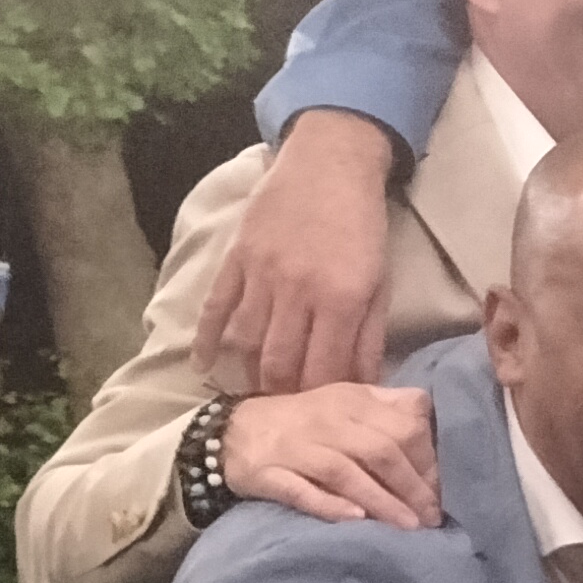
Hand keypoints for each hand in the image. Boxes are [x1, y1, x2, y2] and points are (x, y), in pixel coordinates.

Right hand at [202, 111, 398, 394]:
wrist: (329, 164)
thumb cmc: (362, 227)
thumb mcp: (380, 284)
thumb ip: (369, 337)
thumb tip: (365, 386)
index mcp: (341, 300)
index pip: (324, 371)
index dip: (319, 402)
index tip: (318, 419)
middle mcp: (298, 292)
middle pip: (280, 364)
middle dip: (281, 398)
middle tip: (283, 417)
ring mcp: (262, 274)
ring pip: (246, 343)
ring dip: (247, 376)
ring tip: (253, 398)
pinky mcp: (237, 258)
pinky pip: (215, 306)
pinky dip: (206, 340)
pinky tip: (202, 366)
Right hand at [220, 382, 440, 528]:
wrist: (234, 431)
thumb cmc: (304, 421)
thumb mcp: (346, 403)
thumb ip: (389, 408)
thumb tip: (432, 422)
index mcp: (351, 401)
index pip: (401, 425)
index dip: (427, 459)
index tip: (442, 488)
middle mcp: (325, 421)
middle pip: (379, 450)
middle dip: (412, 486)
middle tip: (432, 516)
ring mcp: (295, 447)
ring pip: (345, 472)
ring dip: (381, 501)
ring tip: (407, 527)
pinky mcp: (268, 474)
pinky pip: (302, 491)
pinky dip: (330, 505)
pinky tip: (355, 520)